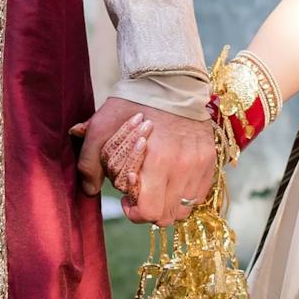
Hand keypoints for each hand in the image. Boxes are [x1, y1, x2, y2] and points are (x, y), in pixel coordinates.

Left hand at [83, 98, 218, 226]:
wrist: (170, 82)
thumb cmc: (133, 103)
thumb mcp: (102, 126)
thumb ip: (89, 161)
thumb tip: (88, 190)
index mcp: (158, 160)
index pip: (150, 211)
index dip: (134, 211)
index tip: (127, 198)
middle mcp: (183, 167)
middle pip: (167, 216)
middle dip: (149, 210)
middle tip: (139, 194)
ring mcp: (200, 165)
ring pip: (184, 210)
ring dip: (167, 205)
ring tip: (156, 188)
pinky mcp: (210, 161)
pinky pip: (199, 195)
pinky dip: (183, 195)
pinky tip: (171, 180)